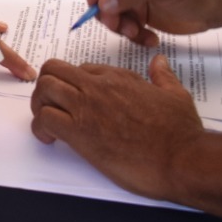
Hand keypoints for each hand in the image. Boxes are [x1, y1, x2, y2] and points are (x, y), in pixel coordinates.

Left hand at [30, 55, 204, 199]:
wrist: (182, 159)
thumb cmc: (181, 132)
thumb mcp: (175, 94)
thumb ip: (163, 76)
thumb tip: (159, 62)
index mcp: (119, 77)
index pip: (81, 69)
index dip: (73, 85)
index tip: (75, 102)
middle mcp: (99, 86)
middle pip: (54, 70)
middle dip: (47, 88)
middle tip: (53, 109)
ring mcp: (88, 107)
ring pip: (44, 89)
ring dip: (39, 105)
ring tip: (48, 125)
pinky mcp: (80, 132)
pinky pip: (44, 119)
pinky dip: (40, 128)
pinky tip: (50, 140)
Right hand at [83, 0, 221, 47]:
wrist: (219, 7)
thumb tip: (101, 2)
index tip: (99, 1)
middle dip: (106, 8)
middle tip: (117, 24)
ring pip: (106, 9)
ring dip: (119, 24)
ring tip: (138, 32)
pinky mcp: (136, 10)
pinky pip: (120, 23)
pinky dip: (131, 34)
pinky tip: (150, 38)